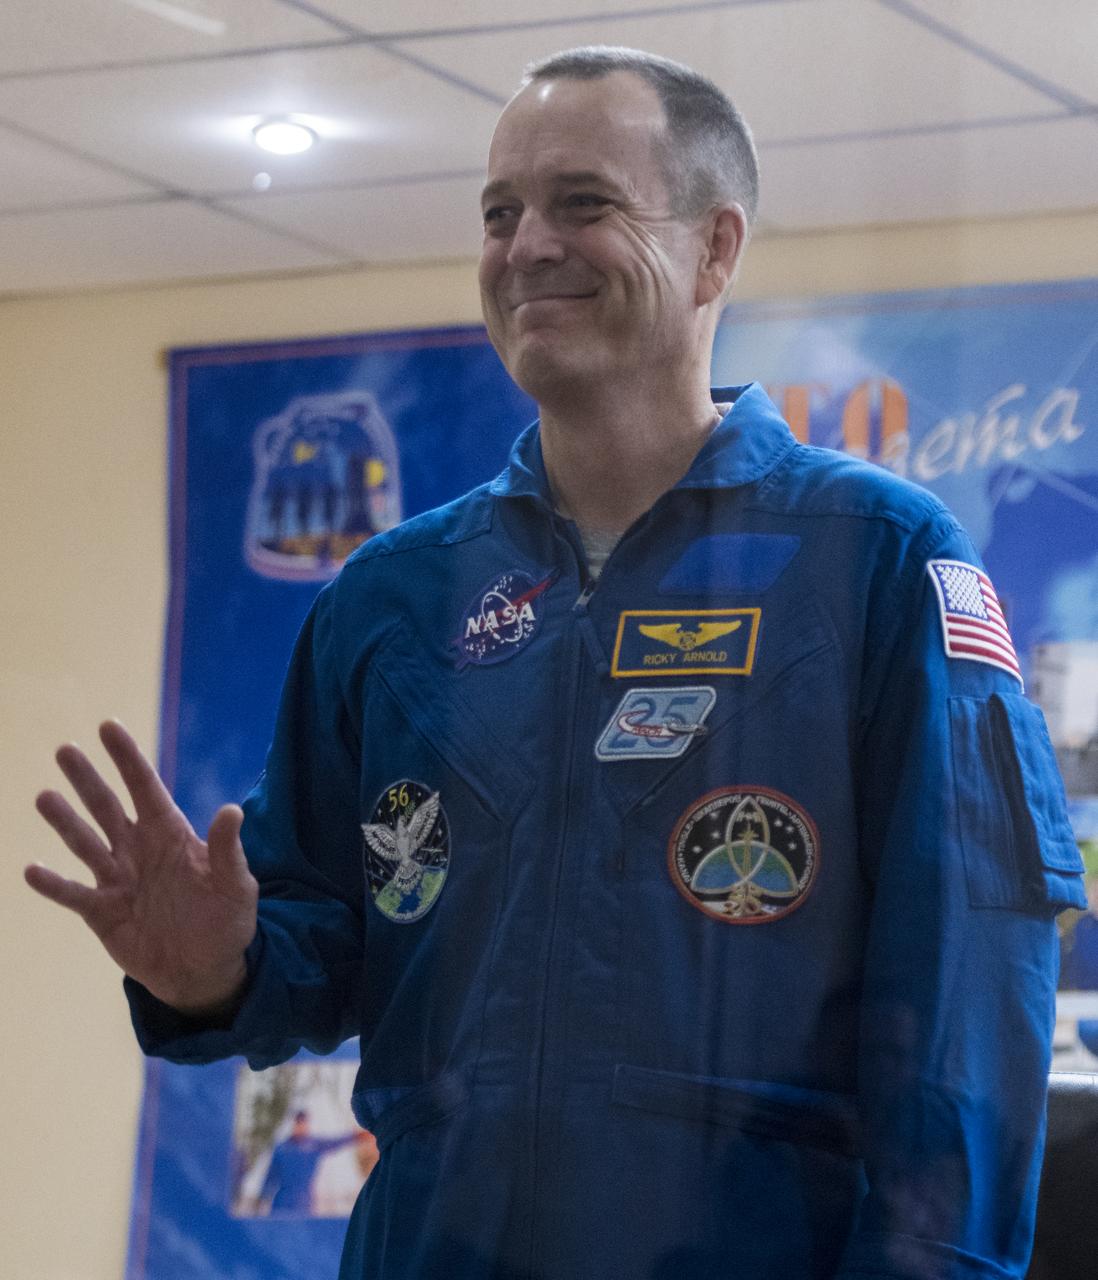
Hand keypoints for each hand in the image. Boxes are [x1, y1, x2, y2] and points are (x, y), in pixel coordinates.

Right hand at [27, 720, 257, 1015]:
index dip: (127, 758)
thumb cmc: (225, 921)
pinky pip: (74, 893)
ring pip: (85, 843)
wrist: (205, 971)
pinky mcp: (102, 912)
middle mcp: (138, 850)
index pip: (145, 788)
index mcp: (170, 835)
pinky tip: (33, 868)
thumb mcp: (235, 886)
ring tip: (44, 796)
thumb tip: (232, 809)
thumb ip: (227, 850)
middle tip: (64, 749)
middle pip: (107, 807)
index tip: (108, 726)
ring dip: (65, 821)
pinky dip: (54, 884)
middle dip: (87, 779)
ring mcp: (117, 879)